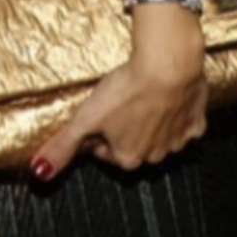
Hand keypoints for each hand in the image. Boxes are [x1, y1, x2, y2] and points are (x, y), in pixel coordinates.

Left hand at [33, 1, 208, 180]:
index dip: (97, 132)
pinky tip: (166, 94)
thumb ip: (62, 146)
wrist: (167, 66)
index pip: (106, 152)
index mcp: (128, 157)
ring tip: (140, 95)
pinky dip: (177, 111)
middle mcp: (156, 155)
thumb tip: (39, 170)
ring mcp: (178, 140)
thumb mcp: (84, 118)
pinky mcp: (197, 122)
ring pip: (161, 135)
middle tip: (118, 102)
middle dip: (125, 128)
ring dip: (151, 120)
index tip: (97, 115)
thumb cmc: (127, 91)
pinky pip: (185, 122)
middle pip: (134, 144)